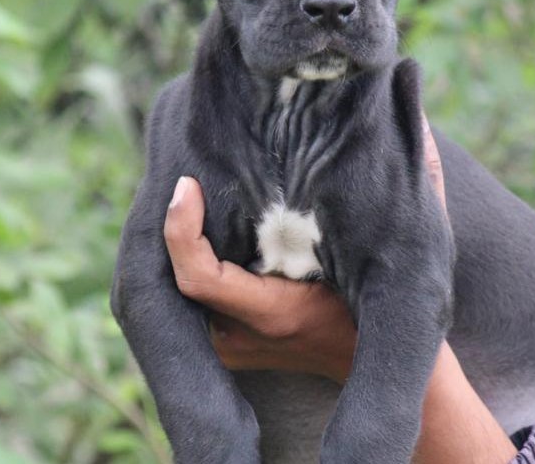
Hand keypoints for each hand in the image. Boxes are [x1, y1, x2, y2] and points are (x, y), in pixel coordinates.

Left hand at [164, 174, 355, 382]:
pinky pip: (194, 294)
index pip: (201, 277)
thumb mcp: (335, 258)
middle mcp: (236, 339)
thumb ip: (293, 232)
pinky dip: (192, 260)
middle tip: (184, 184)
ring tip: (187, 198)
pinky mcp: (222, 342)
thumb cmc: (355, 301)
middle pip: (182, 278)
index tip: (187, 186)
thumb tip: (248, 180)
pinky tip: (197, 230)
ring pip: (182, 286)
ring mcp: (226, 346)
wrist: (361, 356)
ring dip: (181, 244)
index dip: (183, 229)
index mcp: (269, 317)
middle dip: (174, 229)